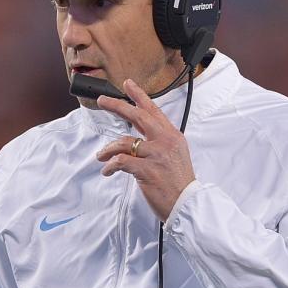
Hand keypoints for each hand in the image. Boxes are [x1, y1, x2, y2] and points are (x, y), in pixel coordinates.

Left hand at [94, 79, 196, 221]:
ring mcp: (156, 155)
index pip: (153, 110)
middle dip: (117, 106)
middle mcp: (165, 141)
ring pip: (123, 142)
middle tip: (103, 100)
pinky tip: (107, 171)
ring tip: (101, 157)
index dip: (139, 96)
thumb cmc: (178, 182)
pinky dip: (110, 166)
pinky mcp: (147, 170)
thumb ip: (159, 142)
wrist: (186, 204)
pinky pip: (121, 161)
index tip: (128, 84)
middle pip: (137, 116)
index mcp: (172, 136)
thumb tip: (138, 137)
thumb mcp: (175, 155)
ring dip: (107, 150)